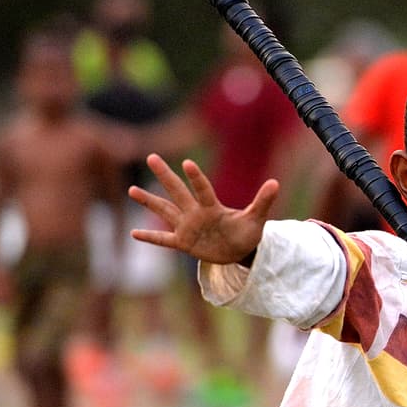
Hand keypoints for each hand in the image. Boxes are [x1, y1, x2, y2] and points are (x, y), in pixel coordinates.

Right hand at [130, 154, 279, 263]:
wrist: (240, 250)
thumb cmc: (247, 232)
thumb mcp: (256, 219)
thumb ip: (263, 202)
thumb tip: (276, 183)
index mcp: (213, 207)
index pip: (203, 190)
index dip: (196, 178)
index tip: (186, 163)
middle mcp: (196, 213)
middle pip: (178, 192)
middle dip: (166, 176)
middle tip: (152, 156)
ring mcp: (188, 227)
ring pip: (165, 211)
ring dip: (149, 201)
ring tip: (131, 189)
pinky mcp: (184, 243)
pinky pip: (164, 240)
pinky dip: (150, 237)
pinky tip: (134, 233)